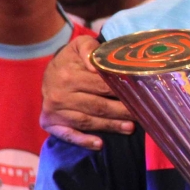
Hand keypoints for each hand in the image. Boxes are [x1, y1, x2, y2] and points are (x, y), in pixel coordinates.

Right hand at [40, 35, 133, 149]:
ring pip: (87, 121)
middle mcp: (59, 94)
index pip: (101, 86)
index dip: (121, 92)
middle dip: (121, 112)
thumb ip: (90, 49)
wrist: (49, 72)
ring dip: (110, 126)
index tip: (138, 96)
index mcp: (68, 75)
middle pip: (97, 106)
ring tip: (130, 127)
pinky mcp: (49, 122)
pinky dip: (83, 141)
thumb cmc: (72, 59)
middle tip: (140, 114)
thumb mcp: (80, 45)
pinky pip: (67, 134)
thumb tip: (96, 65)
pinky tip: (99, 144)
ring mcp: (54, 110)